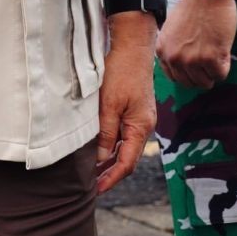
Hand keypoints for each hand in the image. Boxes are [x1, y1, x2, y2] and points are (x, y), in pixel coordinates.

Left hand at [95, 16, 158, 191]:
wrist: (132, 45)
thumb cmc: (121, 71)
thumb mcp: (109, 104)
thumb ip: (105, 133)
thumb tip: (100, 158)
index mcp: (141, 127)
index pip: (127, 163)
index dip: (111, 178)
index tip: (96, 190)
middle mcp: (144, 126)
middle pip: (127, 158)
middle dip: (111, 174)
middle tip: (92, 187)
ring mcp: (140, 118)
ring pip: (125, 147)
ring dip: (110, 161)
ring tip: (93, 173)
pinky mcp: (135, 110)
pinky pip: (124, 135)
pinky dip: (112, 146)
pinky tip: (100, 150)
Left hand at [157, 0, 236, 89]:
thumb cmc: (194, 5)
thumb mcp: (172, 29)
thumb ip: (173, 48)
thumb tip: (183, 65)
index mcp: (163, 51)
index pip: (175, 77)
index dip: (189, 73)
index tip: (197, 67)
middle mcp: (175, 58)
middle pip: (190, 83)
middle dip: (202, 75)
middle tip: (211, 61)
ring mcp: (192, 60)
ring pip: (206, 82)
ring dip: (213, 71)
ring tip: (217, 54)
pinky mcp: (211, 58)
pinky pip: (220, 75)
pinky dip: (225, 66)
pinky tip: (224, 51)